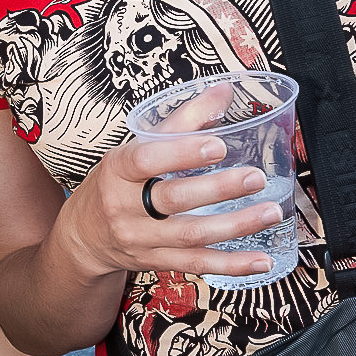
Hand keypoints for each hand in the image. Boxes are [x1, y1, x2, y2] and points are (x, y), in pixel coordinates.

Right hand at [63, 85, 282, 282]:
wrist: (85, 236)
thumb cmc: (116, 183)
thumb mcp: (135, 147)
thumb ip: (181, 121)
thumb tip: (224, 91)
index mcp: (117, 170)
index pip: (145, 160)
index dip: (181, 153)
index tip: (218, 145)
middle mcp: (125, 207)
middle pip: (173, 199)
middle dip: (217, 189)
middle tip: (255, 177)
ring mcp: (142, 239)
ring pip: (192, 236)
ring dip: (236, 225)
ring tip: (271, 211)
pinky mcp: (158, 262)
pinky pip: (198, 265)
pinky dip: (233, 264)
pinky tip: (262, 260)